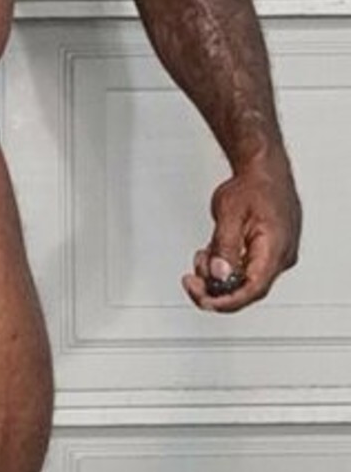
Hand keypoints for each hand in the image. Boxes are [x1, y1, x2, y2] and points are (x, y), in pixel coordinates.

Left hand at [182, 152, 301, 312]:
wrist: (263, 169)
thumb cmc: (253, 186)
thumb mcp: (230, 214)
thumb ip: (224, 247)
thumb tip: (219, 274)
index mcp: (276, 249)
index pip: (253, 289)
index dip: (227, 301)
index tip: (204, 302)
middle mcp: (280, 257)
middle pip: (247, 290)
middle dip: (215, 288)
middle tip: (191, 281)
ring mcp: (275, 256)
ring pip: (243, 281)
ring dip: (217, 275)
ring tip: (202, 256)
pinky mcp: (266, 253)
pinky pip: (245, 270)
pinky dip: (225, 267)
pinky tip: (212, 254)